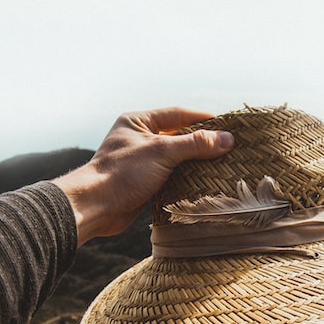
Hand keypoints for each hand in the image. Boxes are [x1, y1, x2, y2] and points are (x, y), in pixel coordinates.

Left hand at [52, 107, 233, 245]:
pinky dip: (187, 178)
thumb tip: (228, 139)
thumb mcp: (162, 152)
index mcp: (138, 122)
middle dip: (202, 142)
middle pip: (178, 136)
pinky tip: (204, 182)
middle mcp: (139, 139)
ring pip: (176, 158)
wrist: (95, 208)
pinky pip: (171, 175)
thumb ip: (195, 144)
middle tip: (228, 146)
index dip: (203, 119)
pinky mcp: (144, 182)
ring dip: (196, 162)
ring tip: (221, 164)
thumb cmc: (123, 173)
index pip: (178, 115)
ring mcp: (141, 161)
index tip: (227, 124)